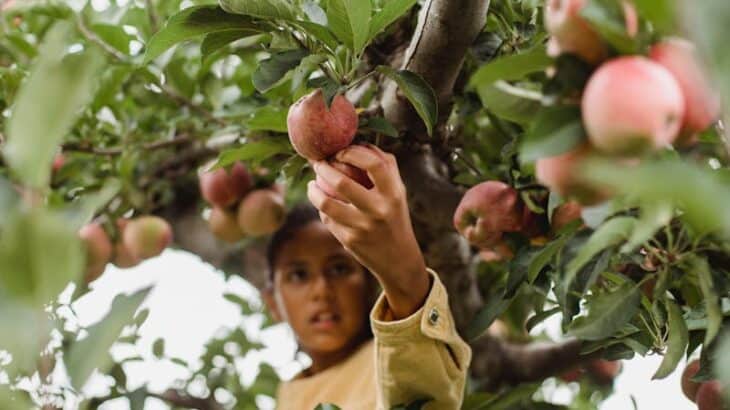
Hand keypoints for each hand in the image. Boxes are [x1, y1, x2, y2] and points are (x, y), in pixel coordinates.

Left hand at [307, 144, 429, 318]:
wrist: (399, 259)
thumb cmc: (394, 215)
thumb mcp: (398, 192)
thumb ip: (385, 166)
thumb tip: (359, 142)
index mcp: (394, 193)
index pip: (374, 163)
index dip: (353, 153)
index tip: (341, 152)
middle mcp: (379, 210)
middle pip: (342, 183)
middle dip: (323, 169)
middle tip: (318, 163)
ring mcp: (363, 227)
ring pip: (327, 204)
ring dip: (313, 190)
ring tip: (312, 184)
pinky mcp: (349, 241)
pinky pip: (328, 218)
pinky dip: (321, 208)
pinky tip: (321, 203)